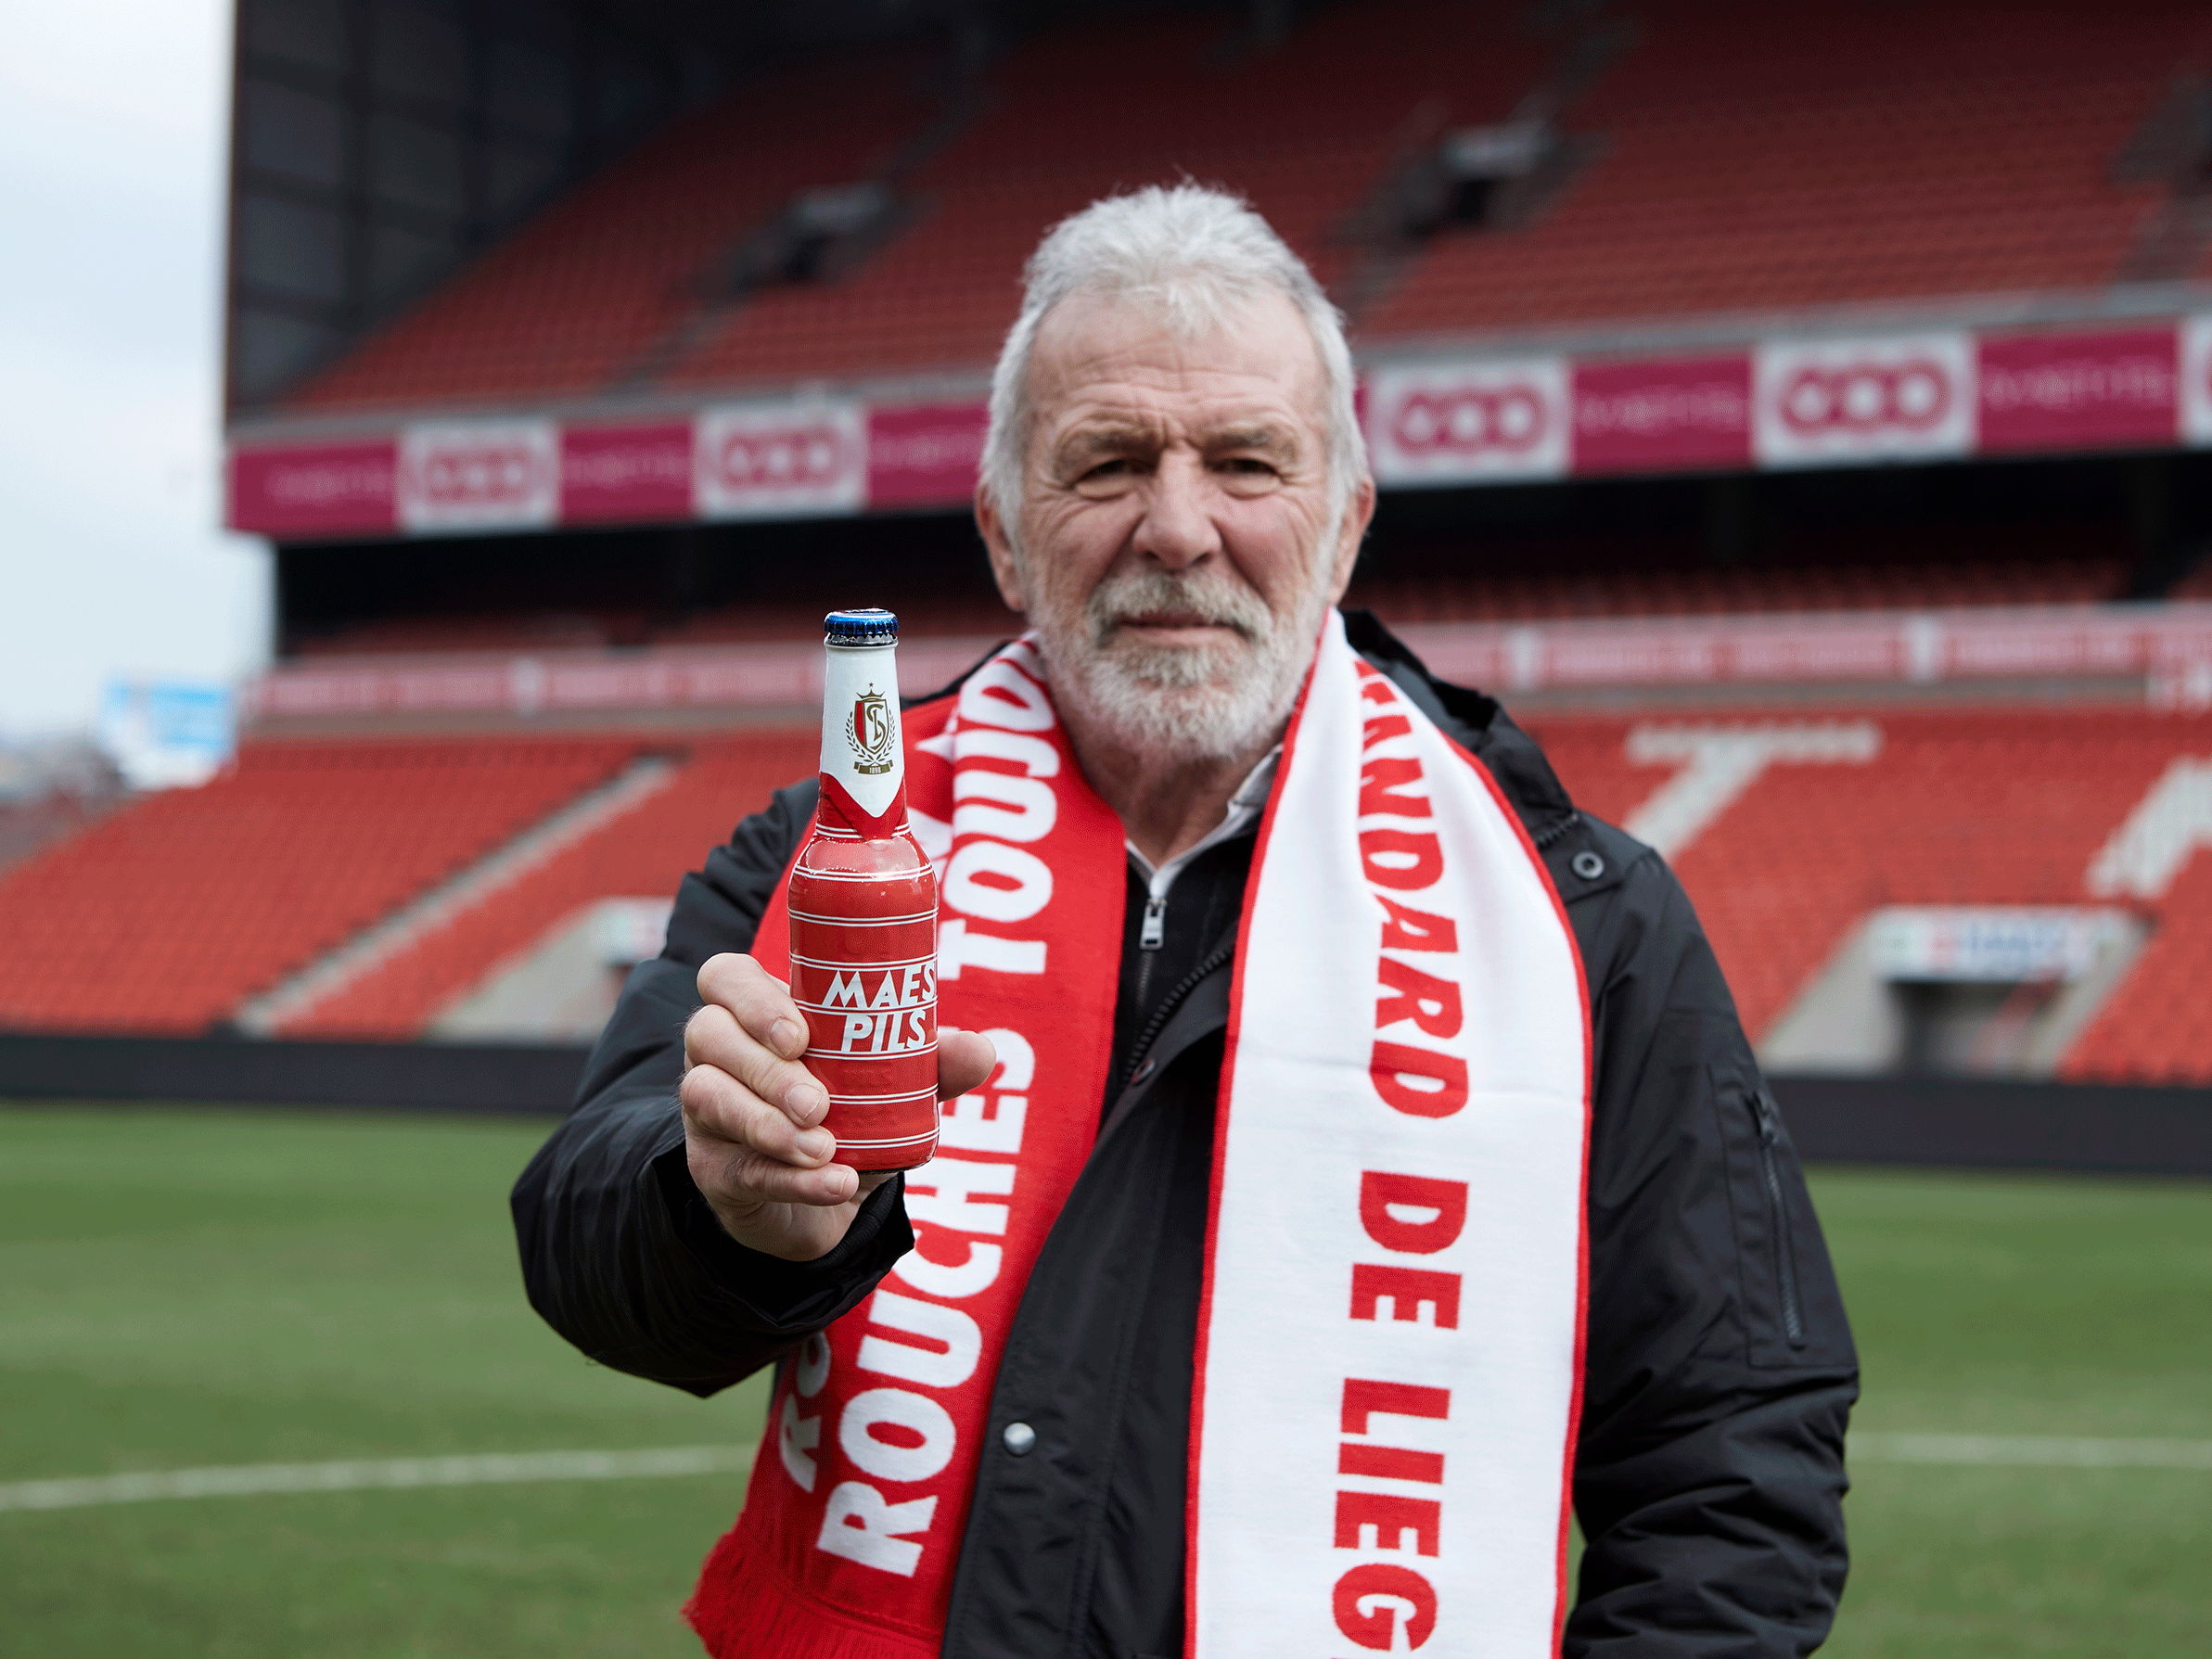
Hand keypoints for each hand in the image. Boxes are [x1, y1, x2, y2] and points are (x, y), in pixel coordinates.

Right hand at [680, 952, 994, 1260]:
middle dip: (765, 1067)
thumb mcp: (893, 1086)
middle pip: (708, 1034)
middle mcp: (719, 1053)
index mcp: (758, 1013)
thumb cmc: (854, 1114)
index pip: (726, 978)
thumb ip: (932, 1064)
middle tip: (818, 1101)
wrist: (826, 1196)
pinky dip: (792, 1179)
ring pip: (707, 1097)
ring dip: (768, 1124)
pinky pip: (740, 1168)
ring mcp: (707, 1112)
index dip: (752, 998)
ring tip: (824, 1145)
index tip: (800, 1033)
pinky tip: (834, 1182)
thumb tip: (981, 1050)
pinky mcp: (713, 1170)